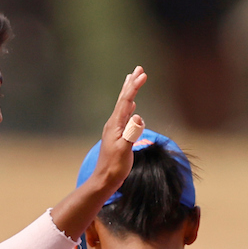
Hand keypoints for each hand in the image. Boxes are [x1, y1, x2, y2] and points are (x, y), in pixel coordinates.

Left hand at [83, 67, 149, 194]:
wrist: (104, 180)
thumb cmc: (114, 167)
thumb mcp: (124, 150)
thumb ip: (132, 133)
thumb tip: (138, 116)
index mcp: (116, 124)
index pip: (126, 101)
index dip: (134, 86)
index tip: (143, 74)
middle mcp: (114, 123)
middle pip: (123, 99)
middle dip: (131, 83)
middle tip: (138, 69)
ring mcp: (115, 129)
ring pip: (124, 105)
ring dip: (129, 92)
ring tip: (132, 80)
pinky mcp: (118, 135)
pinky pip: (125, 115)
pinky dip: (129, 106)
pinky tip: (132, 106)